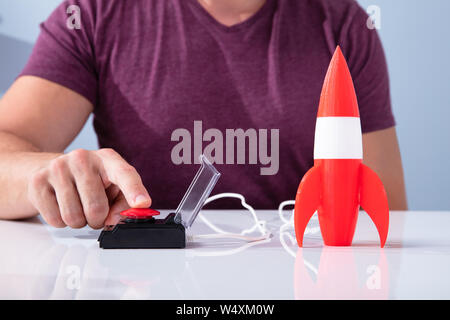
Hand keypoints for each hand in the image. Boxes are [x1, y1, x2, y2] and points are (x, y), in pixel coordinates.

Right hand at [27, 148, 150, 228]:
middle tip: (95, 211)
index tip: (142, 203)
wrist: (50, 170)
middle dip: (98, 219)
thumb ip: (123, 205)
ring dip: (79, 222)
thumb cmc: (90, 181)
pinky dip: (61, 221)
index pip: (125, 174)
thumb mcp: (113, 188)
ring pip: (74, 217)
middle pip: (97, 207)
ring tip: (78, 207)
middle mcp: (83, 158)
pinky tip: (62, 205)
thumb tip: (115, 220)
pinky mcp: (38, 181)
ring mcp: (58, 168)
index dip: (135, 191)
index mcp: (108, 159)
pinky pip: (56, 219)